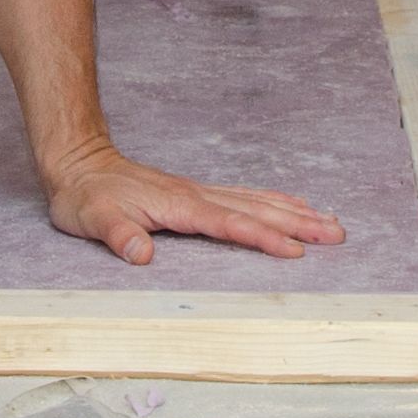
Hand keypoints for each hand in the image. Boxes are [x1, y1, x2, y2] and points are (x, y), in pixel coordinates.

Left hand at [43, 142, 346, 266]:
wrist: (78, 163)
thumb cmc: (84, 196)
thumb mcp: (90, 219)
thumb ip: (117, 235)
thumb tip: (140, 255)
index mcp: (179, 206)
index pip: (231, 224)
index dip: (263, 238)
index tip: (296, 251)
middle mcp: (197, 196)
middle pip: (257, 210)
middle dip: (299, 224)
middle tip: (338, 235)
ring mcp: (199, 192)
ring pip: (257, 201)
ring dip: (295, 212)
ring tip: (331, 222)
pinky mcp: (196, 194)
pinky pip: (245, 197)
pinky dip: (274, 201)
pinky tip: (291, 206)